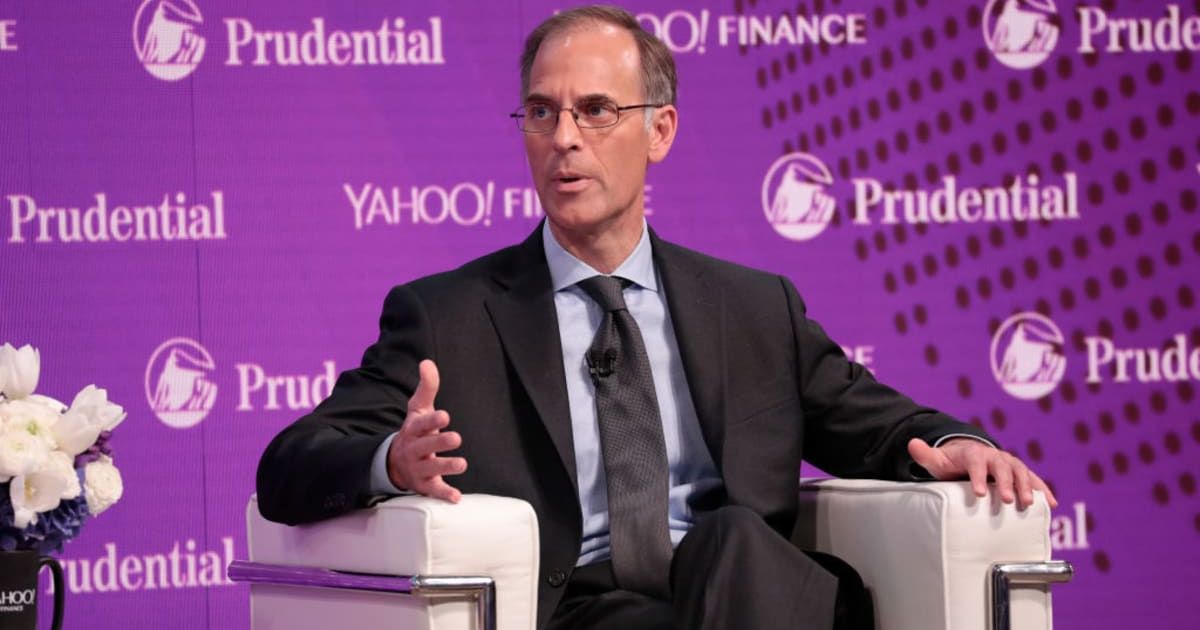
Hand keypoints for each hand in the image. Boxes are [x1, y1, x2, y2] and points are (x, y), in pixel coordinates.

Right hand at [386, 360, 466, 501]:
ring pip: (430, 469)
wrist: (395, 463)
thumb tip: (427, 362)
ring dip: (446, 466)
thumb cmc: (415, 432)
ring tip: (462, 463)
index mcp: (413, 430)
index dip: (432, 421)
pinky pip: (433, 491)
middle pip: (424, 447)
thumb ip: (427, 387)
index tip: (445, 416)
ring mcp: (418, 469)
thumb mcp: (418, 409)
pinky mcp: (424, 485)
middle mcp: (413, 450)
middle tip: (456, 437)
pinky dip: (443, 494)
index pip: (421, 425)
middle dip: (439, 443)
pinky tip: (456, 497)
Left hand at [907, 438, 1057, 508]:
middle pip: (1002, 467)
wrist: (970, 458)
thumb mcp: (937, 460)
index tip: (979, 493)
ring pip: (1022, 472)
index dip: (978, 476)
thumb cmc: (952, 463)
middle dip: (1007, 483)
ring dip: (1028, 487)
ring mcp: (1010, 464)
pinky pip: (1035, 481)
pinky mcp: (1020, 474)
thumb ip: (925, 455)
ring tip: (1030, 505)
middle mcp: (995, 456)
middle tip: (1009, 500)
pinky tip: (1050, 505)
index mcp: (974, 453)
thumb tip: (912, 443)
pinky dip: (1043, 490)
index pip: (976, 462)